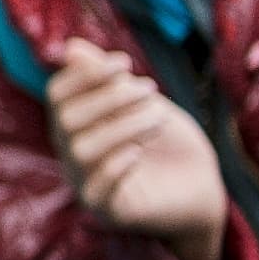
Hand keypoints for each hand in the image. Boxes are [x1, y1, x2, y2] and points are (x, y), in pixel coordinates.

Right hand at [47, 40, 227, 259]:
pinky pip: (95, 189)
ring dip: (124, 126)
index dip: (87, 75)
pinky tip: (141, 152)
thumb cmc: (169, 143)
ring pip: (82, 150)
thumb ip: (108, 79)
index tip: (125, 62)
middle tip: (151, 90)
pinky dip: (117, 166)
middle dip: (110, 98)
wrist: (200, 189)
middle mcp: (73, 154)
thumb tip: (71, 48)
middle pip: (66, 120)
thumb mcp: (142, 103)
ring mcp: (86, 184)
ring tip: (159, 118)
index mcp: (77, 126)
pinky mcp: (107, 210)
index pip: (58, 96)